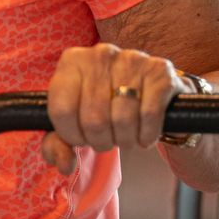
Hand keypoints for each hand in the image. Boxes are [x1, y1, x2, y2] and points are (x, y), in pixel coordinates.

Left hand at [39, 43, 186, 176]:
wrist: (151, 93)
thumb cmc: (106, 108)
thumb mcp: (76, 123)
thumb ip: (58, 145)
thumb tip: (63, 164)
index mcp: (72, 61)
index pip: (62, 110)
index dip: (72, 135)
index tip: (81, 139)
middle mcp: (100, 54)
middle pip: (93, 119)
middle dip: (101, 141)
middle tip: (108, 140)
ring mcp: (132, 59)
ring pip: (122, 119)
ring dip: (125, 140)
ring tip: (126, 138)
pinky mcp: (159, 71)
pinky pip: (149, 115)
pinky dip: (147, 135)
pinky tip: (145, 135)